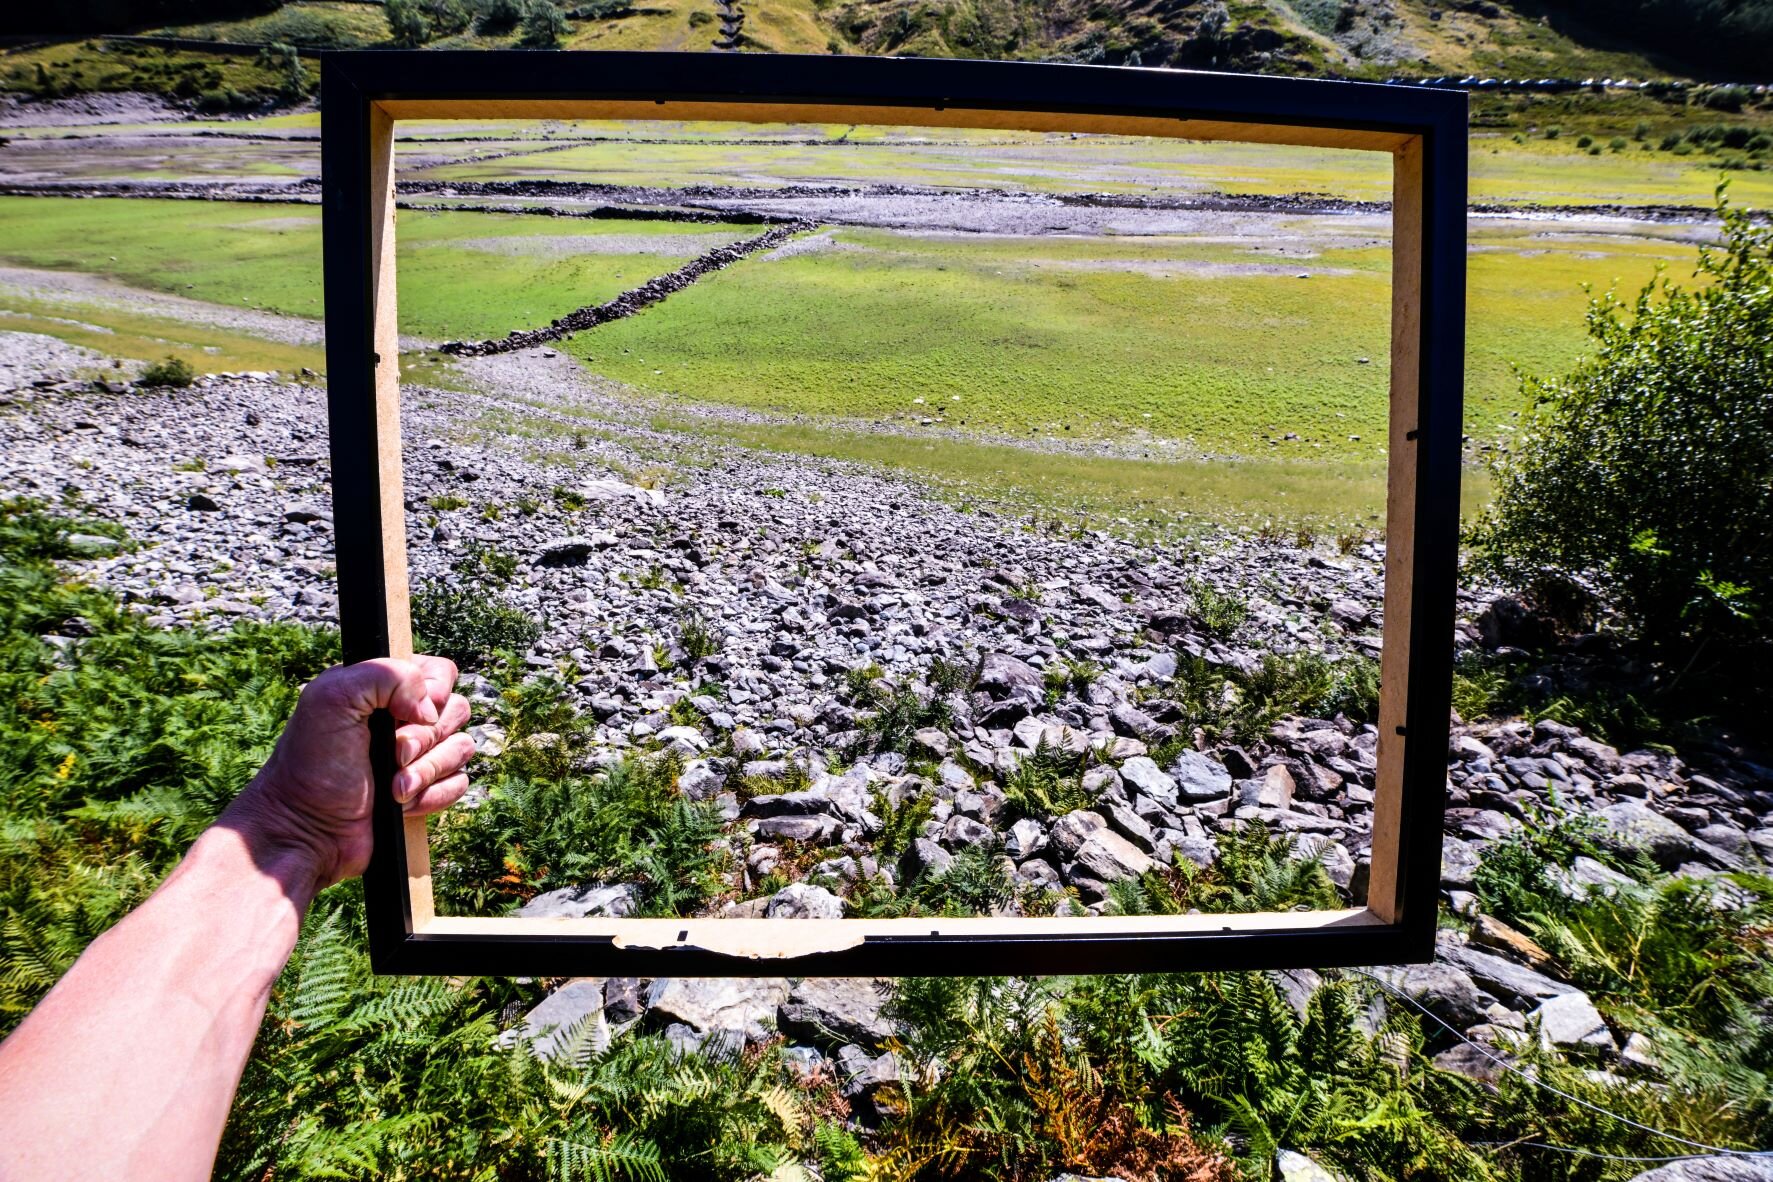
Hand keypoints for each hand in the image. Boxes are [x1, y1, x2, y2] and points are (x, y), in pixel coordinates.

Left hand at [222, 655, 474, 897]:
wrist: (308, 831)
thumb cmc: (312, 766)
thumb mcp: (332, 698)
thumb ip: (385, 673)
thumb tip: (429, 707)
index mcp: (381, 689)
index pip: (439, 672)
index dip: (432, 693)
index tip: (403, 714)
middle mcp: (403, 718)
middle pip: (457, 710)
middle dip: (425, 739)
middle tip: (392, 757)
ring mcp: (417, 756)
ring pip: (462, 748)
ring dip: (427, 771)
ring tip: (393, 788)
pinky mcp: (427, 790)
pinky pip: (459, 784)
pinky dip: (434, 796)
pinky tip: (403, 805)